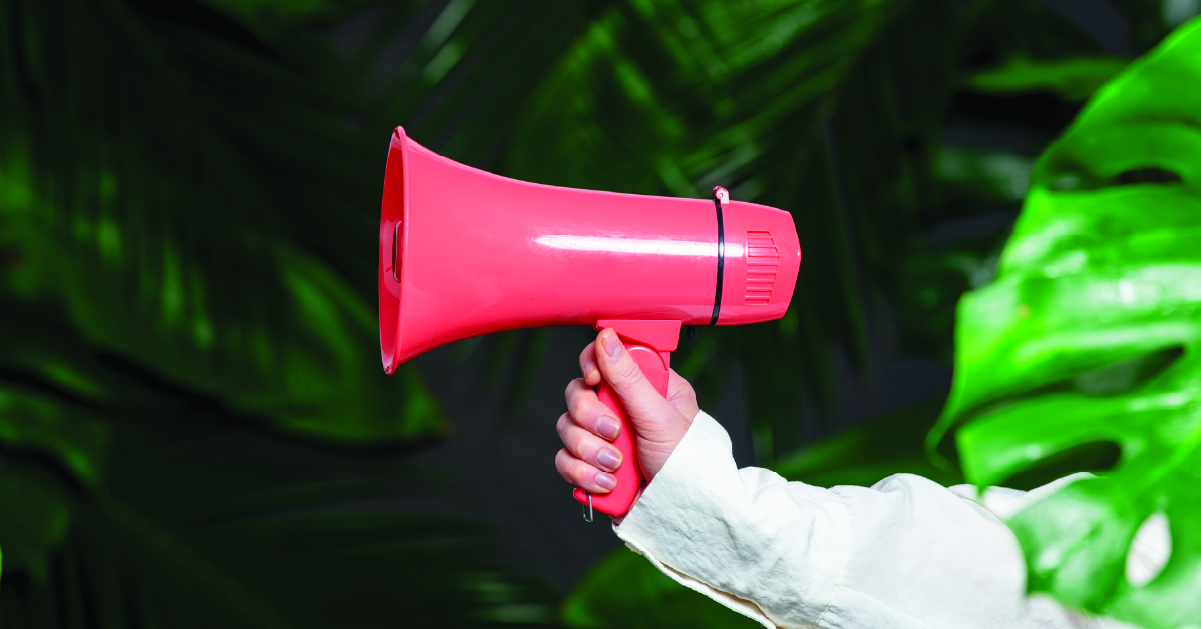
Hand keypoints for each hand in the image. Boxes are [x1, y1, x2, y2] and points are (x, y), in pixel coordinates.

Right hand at [554, 328, 698, 499]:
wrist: (680, 515)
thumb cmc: (687, 465)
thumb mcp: (658, 415)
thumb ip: (628, 377)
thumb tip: (606, 337)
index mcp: (646, 387)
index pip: (605, 359)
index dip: (591, 366)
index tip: (594, 380)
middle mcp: (623, 408)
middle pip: (578, 393)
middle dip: (590, 418)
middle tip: (614, 433)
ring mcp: (604, 438)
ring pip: (567, 428)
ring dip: (589, 451)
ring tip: (617, 467)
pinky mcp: (591, 465)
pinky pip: (565, 460)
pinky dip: (582, 474)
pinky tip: (607, 484)